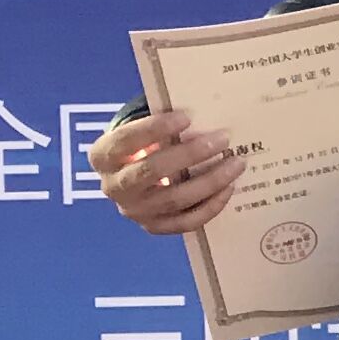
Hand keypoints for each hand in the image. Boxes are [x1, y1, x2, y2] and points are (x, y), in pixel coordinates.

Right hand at [89, 108, 242, 235]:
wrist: (132, 174)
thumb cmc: (142, 145)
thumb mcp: (142, 131)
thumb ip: (161, 125)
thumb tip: (201, 113)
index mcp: (103, 156)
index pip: (126, 140)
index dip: (154, 128)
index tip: (186, 117)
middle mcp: (113, 186)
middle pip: (151, 171)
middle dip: (189, 155)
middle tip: (222, 139)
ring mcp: (133, 210)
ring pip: (173, 199)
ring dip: (209, 181)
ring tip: (236, 163)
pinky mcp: (153, 226)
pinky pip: (185, 222)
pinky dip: (210, 206)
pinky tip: (229, 188)